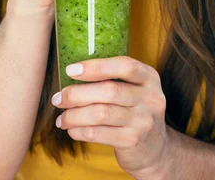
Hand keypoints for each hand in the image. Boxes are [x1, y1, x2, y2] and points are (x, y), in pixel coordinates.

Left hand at [51, 56, 169, 177]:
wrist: (155, 149)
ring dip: (74, 115)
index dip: (96, 66)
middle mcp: (151, 97)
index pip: (125, 66)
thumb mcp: (135, 89)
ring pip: (101, 113)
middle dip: (77, 94)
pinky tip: (71, 129)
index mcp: (149, 77)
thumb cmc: (134, 111)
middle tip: (58, 98)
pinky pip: (99, 134)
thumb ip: (114, 78)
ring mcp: (144, 121)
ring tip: (61, 117)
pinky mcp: (133, 141)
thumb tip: (73, 72)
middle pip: (109, 90)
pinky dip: (80, 130)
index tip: (71, 70)